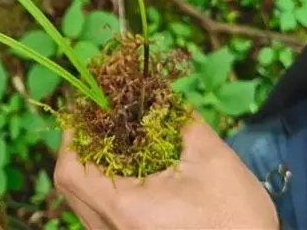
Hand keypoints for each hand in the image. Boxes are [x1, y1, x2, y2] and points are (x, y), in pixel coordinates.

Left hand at [54, 118, 278, 229]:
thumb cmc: (236, 214)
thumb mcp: (210, 156)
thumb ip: (180, 119)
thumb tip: (161, 93)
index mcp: (126, 209)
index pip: (71, 173)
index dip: (70, 138)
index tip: (83, 111)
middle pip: (71, 188)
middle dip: (80, 148)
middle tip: (98, 119)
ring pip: (82, 202)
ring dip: (90, 166)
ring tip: (111, 137)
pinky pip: (98, 213)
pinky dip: (103, 185)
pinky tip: (127, 167)